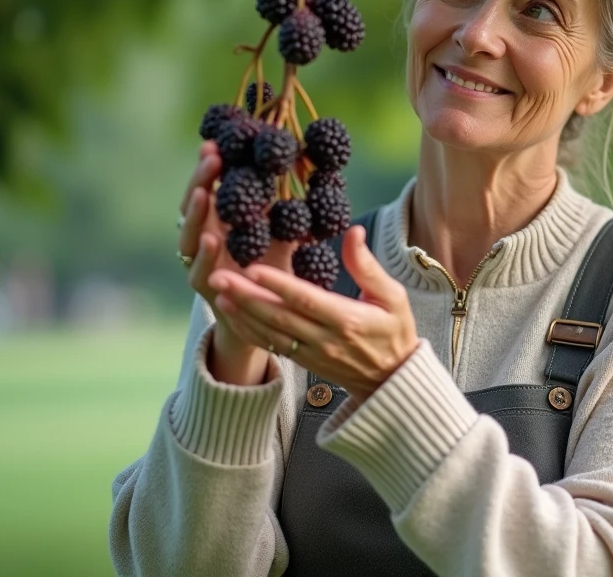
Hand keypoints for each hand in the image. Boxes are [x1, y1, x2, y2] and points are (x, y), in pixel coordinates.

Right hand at [178, 140, 296, 380]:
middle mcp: (204, 238)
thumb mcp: (285, 233)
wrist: (265, 318)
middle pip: (194, 204)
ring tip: (204, 193)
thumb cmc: (274, 269)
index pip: (211, 186)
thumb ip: (290, 208)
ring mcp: (201, 263)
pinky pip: (199, 270)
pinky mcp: (206, 288)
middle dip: (201, 179)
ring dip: (196, 213)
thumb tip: (313, 173)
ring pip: (189, 235)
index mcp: (221, 220)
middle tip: (211, 156)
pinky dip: (203, 255)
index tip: (217, 141)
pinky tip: (210, 239)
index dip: (211, 165)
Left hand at [208, 224, 418, 401]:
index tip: (253, 268)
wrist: (393, 380)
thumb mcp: (393, 295)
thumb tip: (353, 232)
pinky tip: (230, 314)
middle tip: (217, 276)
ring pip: (270, 332)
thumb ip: (367, 266)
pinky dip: (248, 330)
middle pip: (280, 316)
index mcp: (347, 319)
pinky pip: (271, 345)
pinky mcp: (303, 361)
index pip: (307, 300)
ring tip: (217, 292)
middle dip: (246, 296)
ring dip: (241, 313)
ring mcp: (312, 353)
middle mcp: (325, 339)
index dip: (278, 285)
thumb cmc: (395, 332)